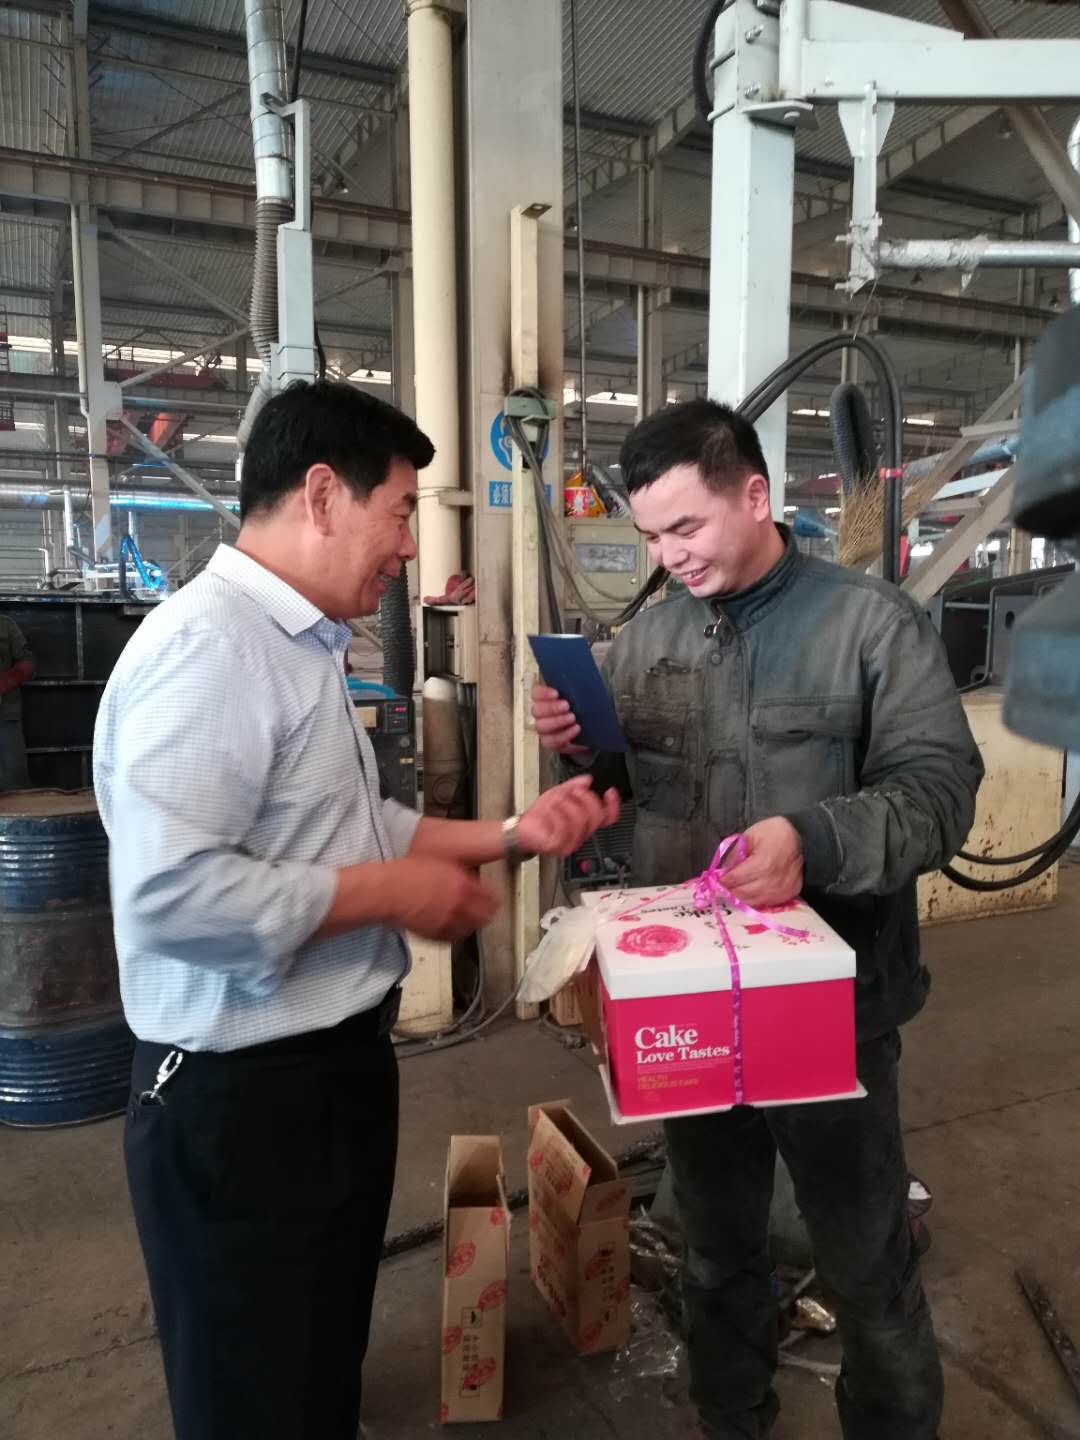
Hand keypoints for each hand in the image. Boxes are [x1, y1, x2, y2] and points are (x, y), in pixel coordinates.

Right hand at [382, 858, 498, 941]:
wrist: (388, 892)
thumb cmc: (407, 873)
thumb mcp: (439, 864)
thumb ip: (459, 874)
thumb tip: (470, 879)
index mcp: (462, 885)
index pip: (490, 898)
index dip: (494, 899)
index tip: (495, 899)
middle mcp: (458, 906)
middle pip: (484, 917)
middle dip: (487, 914)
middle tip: (489, 912)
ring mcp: (446, 922)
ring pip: (469, 929)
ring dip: (473, 925)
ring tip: (473, 921)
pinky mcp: (434, 935)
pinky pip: (452, 937)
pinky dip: (456, 934)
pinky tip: (455, 929)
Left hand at [516, 775, 621, 857]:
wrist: (522, 829)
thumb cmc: (540, 815)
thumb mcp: (558, 793)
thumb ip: (573, 786)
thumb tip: (587, 779)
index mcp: (585, 822)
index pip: (608, 816)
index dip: (613, 804)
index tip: (609, 792)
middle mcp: (581, 833)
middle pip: (597, 816)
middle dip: (585, 799)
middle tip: (574, 793)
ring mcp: (571, 841)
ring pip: (580, 819)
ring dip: (565, 805)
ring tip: (555, 803)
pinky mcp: (560, 845)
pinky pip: (564, 827)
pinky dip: (554, 815)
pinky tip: (548, 813)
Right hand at [531, 683, 588, 754]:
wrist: (592, 727)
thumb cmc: (582, 707)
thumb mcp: (579, 694)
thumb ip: (573, 688)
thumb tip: (576, 680)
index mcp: (545, 699)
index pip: (535, 694)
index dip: (543, 693)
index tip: (556, 693)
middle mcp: (541, 715)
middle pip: (536, 711)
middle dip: (551, 708)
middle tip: (566, 706)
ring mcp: (545, 730)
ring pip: (541, 727)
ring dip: (557, 721)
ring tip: (572, 717)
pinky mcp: (552, 743)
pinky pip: (553, 741)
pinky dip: (565, 735)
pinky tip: (576, 728)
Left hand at [721, 818, 803, 908]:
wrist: (803, 839)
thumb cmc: (774, 834)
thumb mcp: (750, 836)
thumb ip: (734, 855)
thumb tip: (721, 871)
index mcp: (762, 864)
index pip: (733, 880)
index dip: (720, 880)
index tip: (713, 880)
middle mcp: (771, 882)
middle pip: (740, 894)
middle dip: (727, 890)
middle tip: (719, 886)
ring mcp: (780, 891)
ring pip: (750, 902)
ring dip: (738, 897)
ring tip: (731, 889)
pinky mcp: (787, 896)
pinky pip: (764, 903)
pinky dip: (752, 899)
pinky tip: (747, 891)